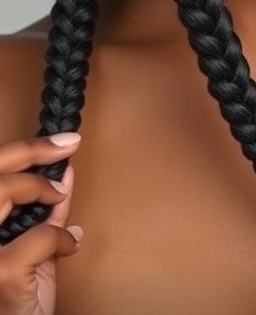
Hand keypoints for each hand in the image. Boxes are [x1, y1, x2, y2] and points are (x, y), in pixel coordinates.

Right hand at [0, 133, 83, 314]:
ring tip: (56, 197)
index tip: (61, 139)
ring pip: (3, 191)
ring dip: (39, 187)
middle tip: (67, 147)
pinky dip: (61, 237)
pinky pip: (40, 234)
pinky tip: (68, 246)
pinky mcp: (1, 270)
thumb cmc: (21, 296)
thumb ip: (46, 209)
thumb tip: (64, 171)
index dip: (26, 147)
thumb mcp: (35, 243)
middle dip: (32, 150)